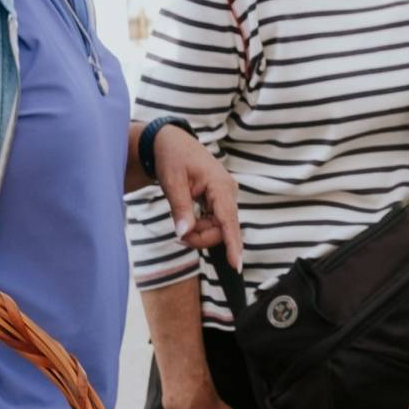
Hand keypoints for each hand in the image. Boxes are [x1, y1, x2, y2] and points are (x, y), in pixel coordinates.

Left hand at [155, 128, 241, 269]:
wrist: (173, 143)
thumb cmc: (173, 158)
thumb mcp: (172, 183)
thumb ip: (180, 209)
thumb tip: (184, 233)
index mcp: (220, 185)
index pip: (228, 219)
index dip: (232, 243)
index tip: (237, 265)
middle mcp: (228, 192)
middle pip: (221, 229)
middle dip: (200, 237)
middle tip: (178, 235)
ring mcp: (226, 197)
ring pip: (218, 228)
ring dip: (199, 233)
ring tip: (181, 223)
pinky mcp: (220, 200)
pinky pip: (215, 222)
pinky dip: (201, 227)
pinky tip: (189, 220)